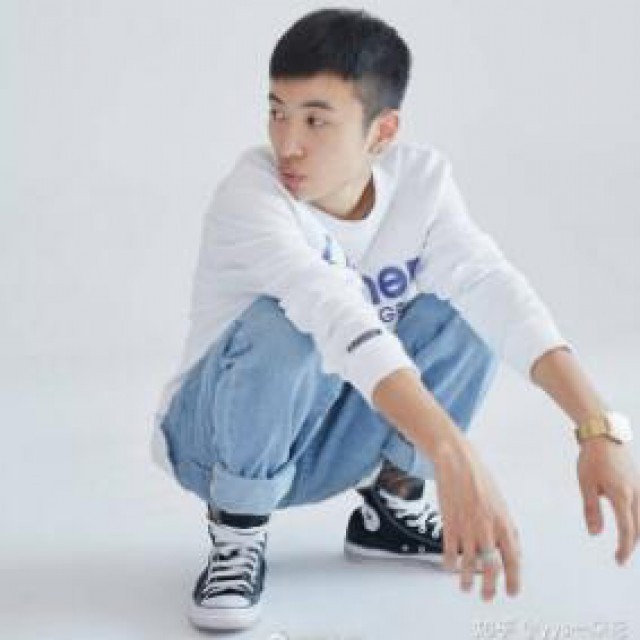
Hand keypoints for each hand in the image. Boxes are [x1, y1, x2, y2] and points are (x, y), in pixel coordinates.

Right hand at [432, 433, 520, 600]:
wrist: (456, 461)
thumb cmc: (479, 478)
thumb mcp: (500, 501)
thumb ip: (506, 525)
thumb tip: (512, 546)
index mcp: (503, 521)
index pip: (513, 558)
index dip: (513, 579)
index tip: (512, 591)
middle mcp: (486, 527)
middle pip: (491, 566)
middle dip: (490, 586)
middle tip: (487, 596)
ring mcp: (466, 525)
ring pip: (469, 562)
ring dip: (467, 579)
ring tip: (466, 588)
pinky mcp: (449, 522)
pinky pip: (450, 549)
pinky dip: (449, 562)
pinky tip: (449, 567)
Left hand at [577, 438, 639, 563]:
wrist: (604, 435)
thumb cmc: (592, 459)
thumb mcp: (586, 484)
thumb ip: (591, 509)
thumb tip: (595, 534)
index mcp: (622, 495)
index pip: (626, 529)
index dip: (624, 547)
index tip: (619, 561)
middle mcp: (635, 493)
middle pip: (638, 526)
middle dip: (631, 543)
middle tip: (620, 557)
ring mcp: (639, 486)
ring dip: (636, 531)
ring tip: (626, 542)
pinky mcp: (638, 481)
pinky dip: (637, 518)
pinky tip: (630, 521)